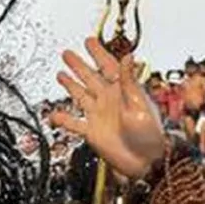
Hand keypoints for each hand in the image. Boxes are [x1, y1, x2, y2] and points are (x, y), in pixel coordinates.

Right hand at [51, 37, 167, 178]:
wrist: (147, 163)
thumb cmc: (150, 135)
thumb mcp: (139, 104)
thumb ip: (129, 81)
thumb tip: (129, 56)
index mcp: (123, 91)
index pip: (108, 66)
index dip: (98, 53)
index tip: (88, 41)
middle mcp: (109, 100)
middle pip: (90, 78)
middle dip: (79, 65)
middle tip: (68, 53)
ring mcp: (100, 116)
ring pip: (81, 96)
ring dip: (70, 85)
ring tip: (60, 74)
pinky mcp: (93, 132)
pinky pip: (74, 124)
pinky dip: (63, 120)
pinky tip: (54, 115)